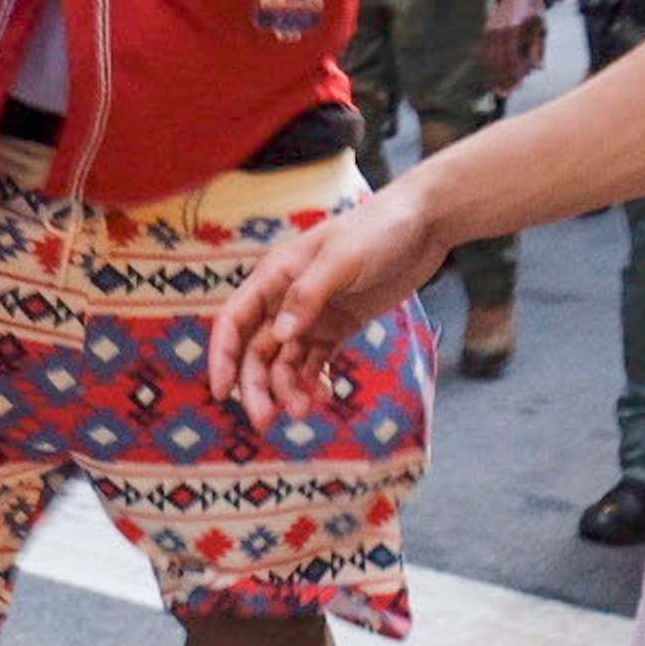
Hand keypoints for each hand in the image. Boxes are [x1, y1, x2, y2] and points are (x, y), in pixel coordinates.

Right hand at [206, 179, 450, 421]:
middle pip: (257, 350)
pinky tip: (323, 398)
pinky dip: (314, 382)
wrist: (423, 224)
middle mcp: (285, 298)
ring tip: (307, 411)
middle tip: (268, 421)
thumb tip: (279, 336)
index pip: (234, 320)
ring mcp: (312, 315)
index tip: (220, 392)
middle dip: (258, 386)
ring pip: (285, 362)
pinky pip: (316, 362)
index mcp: (275, 275)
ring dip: (288, 389)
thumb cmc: (378, 229)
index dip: (221, 356)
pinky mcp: (338, 326)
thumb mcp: (342, 259)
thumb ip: (308, 295)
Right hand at [482, 0, 551, 91]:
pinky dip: (489, 65)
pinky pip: (486, 51)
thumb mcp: (542, 28)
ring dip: (494, 74)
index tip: (517, 87)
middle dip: (502, 78)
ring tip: (498, 89)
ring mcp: (491, 28)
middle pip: (499, 60)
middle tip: (506, 94)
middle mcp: (500, 28)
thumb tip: (539, 69)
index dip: (514, 74)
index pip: (513, 57)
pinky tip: (493, 75)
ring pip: (490, 57)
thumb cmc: (535, 10)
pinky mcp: (487, 29)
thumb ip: (539, 49)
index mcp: (515, 28)